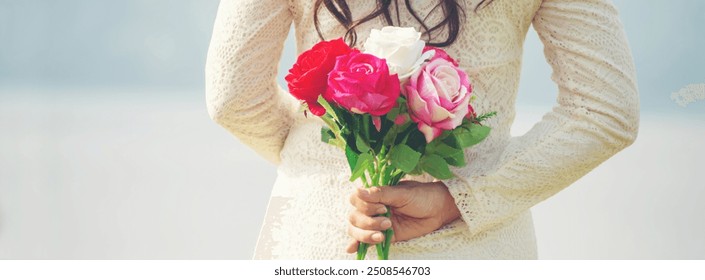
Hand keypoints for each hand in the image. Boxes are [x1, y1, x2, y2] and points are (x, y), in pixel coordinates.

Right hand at [345, 180, 460, 253]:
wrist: (438, 209)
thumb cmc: (421, 196)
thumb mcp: (402, 193)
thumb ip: (380, 193)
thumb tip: (358, 191)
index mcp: (375, 195)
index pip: (355, 200)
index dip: (364, 206)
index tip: (382, 207)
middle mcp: (373, 208)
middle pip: (354, 217)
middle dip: (368, 222)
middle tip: (388, 221)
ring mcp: (377, 222)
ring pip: (357, 230)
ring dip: (365, 234)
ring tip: (383, 235)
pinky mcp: (384, 235)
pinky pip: (366, 240)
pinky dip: (357, 244)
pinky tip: (352, 248)